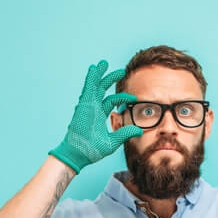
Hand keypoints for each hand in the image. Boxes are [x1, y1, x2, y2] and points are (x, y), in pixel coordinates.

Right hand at [49, 59, 144, 173]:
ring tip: (104, 63)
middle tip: (121, 71)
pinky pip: (88, 88)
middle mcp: (92, 108)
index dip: (122, 97)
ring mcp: (87, 105)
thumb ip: (125, 133)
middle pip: (102, 89)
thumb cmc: (92, 150)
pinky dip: (91, 78)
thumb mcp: (113, 141)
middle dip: (110, 78)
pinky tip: (94, 68)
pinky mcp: (84, 105)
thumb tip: (139, 130)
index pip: (111, 101)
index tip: (133, 98)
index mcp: (98, 115)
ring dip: (99, 74)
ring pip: (94, 85)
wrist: (79, 154)